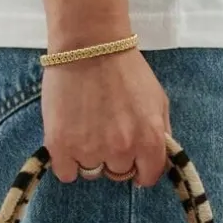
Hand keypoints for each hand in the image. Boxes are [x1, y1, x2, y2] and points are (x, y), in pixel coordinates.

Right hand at [42, 49, 170, 187]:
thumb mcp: (157, 100)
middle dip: (114, 157)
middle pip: (118, 174)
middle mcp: (122, 151)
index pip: (148, 177)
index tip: (132, 158)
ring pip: (92, 172)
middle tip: (105, 129)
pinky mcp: (61, 146)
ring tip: (85, 128)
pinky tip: (69, 139)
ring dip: (90, 157)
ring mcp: (90, 150)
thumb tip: (154, 162)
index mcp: (150, 141)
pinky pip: (66, 174)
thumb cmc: (125, 68)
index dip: (140, 168)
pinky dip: (67, 162)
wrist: (88, 45)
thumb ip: (161, 133)